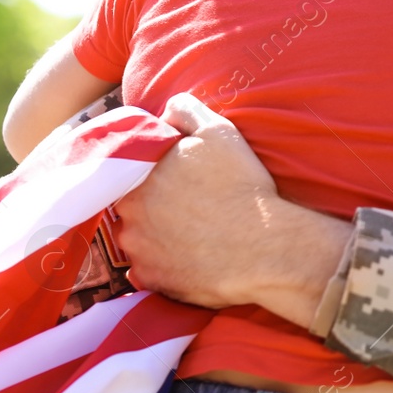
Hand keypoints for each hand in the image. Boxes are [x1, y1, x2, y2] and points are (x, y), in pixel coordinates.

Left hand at [114, 93, 351, 326]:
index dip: (154, 174)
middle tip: (189, 206)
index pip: (130, 172)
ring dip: (156, 236)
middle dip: (153, 205)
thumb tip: (164, 111)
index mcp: (136, 178)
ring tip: (192, 234)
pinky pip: (150, 271)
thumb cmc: (242, 187)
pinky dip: (165, 264)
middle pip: (132, 207)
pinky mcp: (152, 281)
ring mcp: (137, 253)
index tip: (180, 180)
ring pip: (138, 239)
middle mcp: (127, 216)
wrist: (265, 247)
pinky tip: (193, 256)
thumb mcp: (219, 133)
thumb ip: (185, 111)